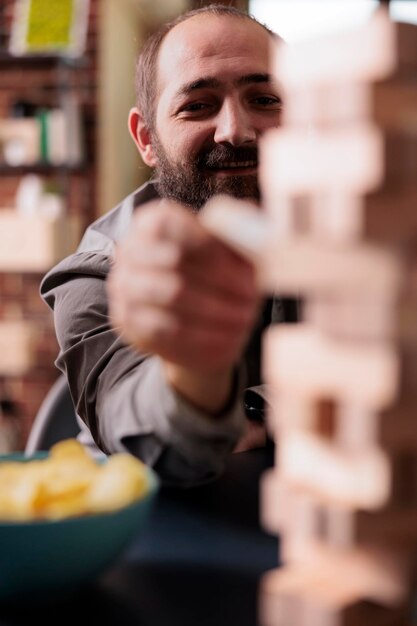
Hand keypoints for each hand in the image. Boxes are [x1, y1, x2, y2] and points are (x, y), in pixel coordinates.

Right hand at [107, 199, 259, 411]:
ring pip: (170, 294)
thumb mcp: (230, 252)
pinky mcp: (126, 321)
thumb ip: (238, 231)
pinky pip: (165, 329)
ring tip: (244, 318)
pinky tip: (228, 337)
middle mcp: (129, 250)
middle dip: (219, 280)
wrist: (196, 324)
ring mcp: (123, 286)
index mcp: (151, 222)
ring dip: (215, 308)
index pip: (170, 223)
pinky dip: (202, 334)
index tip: (245, 268)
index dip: (209, 244)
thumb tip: (250, 211)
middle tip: (251, 297)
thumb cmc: (217, 279)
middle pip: (172, 260)